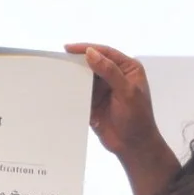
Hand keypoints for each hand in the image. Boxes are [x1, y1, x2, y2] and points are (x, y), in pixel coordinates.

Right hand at [65, 42, 161, 159]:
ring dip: (73, 75)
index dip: (87, 48)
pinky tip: (60, 88)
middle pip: (93, 62)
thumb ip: (109, 71)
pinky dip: (71, 89)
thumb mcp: (127, 92)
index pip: (105, 53)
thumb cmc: (137, 118)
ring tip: (55, 72)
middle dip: (77, 61)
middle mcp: (115, 75)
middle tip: (59, 59)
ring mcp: (103, 88)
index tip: (68, 49)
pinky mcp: (93, 101)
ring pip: (85, 76)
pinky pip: (80, 91)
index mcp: (127, 68)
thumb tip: (90, 53)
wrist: (133, 146)